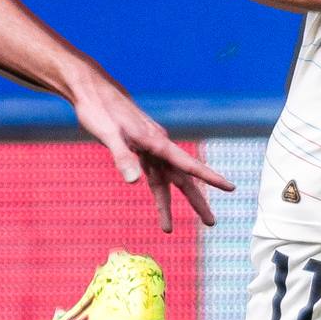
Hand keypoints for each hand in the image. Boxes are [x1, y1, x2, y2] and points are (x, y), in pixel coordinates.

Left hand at [67, 69, 233, 231]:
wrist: (91, 90)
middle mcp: (158, 145)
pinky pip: (152, 174)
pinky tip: (159, 201)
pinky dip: (156, 190)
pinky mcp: (138, 148)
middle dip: (196, 201)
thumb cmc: (98, 109)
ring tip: (167, 229)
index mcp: (156, 142)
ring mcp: (149, 147)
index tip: (230, 187)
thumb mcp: (107, 134)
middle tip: (211, 223)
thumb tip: (133, 183)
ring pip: (165, 181)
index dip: (210, 177)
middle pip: (182, 178)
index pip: (189, 164)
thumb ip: (122, 157)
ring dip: (167, 204)